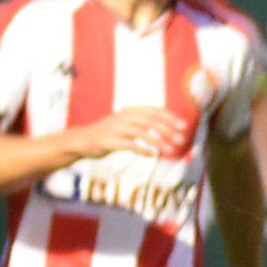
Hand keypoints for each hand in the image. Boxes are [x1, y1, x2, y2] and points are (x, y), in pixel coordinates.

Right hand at [74, 106, 188, 161]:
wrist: (82, 140)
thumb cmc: (110, 133)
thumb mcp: (127, 123)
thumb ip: (144, 123)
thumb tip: (170, 127)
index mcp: (130, 111)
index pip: (154, 111)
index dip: (170, 118)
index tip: (184, 126)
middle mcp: (123, 117)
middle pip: (150, 121)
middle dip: (168, 130)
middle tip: (181, 140)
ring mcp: (115, 128)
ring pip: (142, 133)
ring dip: (159, 142)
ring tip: (170, 151)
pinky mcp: (109, 141)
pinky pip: (129, 145)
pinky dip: (142, 150)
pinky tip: (152, 156)